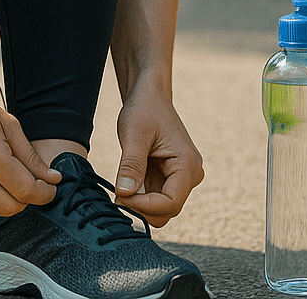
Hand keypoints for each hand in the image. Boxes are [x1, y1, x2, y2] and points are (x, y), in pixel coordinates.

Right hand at [0, 76, 61, 215]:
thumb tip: (53, 178)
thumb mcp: (6, 121)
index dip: (44, 193)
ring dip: (8, 195)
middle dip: (28, 199)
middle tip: (34, 183)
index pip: (24, 190)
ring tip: (6, 169)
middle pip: (10, 207)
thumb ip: (29, 155)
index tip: (51, 186)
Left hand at [113, 85, 203, 227]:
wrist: (149, 96)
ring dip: (139, 204)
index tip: (119, 195)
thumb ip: (131, 165)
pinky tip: (125, 184)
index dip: (144, 206)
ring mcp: (181, 178)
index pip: (170, 203)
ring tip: (119, 187)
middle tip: (116, 194)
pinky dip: (139, 198)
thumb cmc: (144, 109)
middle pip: (167, 210)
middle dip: (141, 208)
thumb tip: (123, 193)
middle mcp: (190, 175)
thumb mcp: (134, 134)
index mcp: (188, 165)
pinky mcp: (169, 178)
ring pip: (161, 208)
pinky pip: (156, 198)